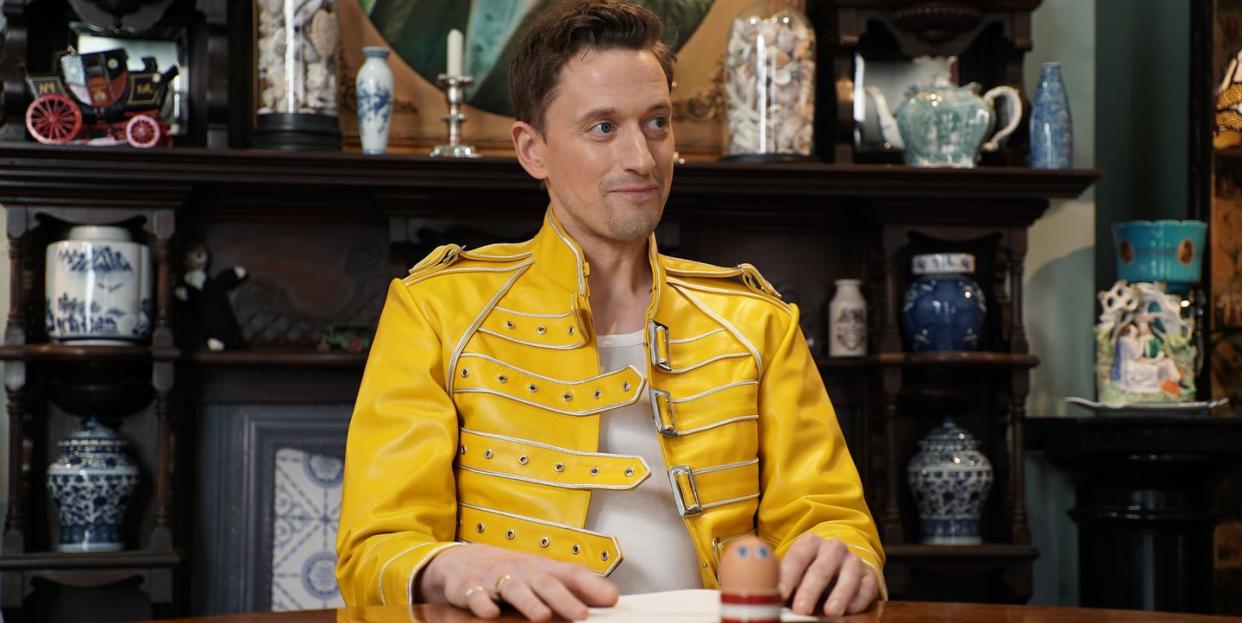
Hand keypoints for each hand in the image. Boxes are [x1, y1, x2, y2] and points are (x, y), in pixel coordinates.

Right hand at [419, 543, 618, 620]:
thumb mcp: (541, 577)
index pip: (572, 574)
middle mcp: (522, 571)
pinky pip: (475, 597)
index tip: (611, 599)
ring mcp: (496, 579)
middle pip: (545, 582)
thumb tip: (611, 598)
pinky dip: (482, 604)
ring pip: (514, 589)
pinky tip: (490, 614)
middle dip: (564, 599)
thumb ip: (573, 588)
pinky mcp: (470, 589)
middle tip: (581, 614)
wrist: (462, 562)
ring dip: (529, 602)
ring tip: (542, 616)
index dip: (592, 585)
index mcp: (542, 569)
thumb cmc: (510, 573)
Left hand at [778, 533, 878, 616]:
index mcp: (810, 543)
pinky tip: (849, 610)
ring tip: (830, 612)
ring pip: (848, 575)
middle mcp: (833, 548)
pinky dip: (859, 599)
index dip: (788, 577)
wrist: (840, 564)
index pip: (797, 558)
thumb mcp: (796, 570)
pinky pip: (867, 586)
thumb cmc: (810, 570)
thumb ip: (785, 581)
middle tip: (801, 609)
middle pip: (821, 568)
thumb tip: (773, 598)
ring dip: (839, 594)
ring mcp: (853, 560)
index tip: (780, 594)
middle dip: (810, 590)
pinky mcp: (869, 575)